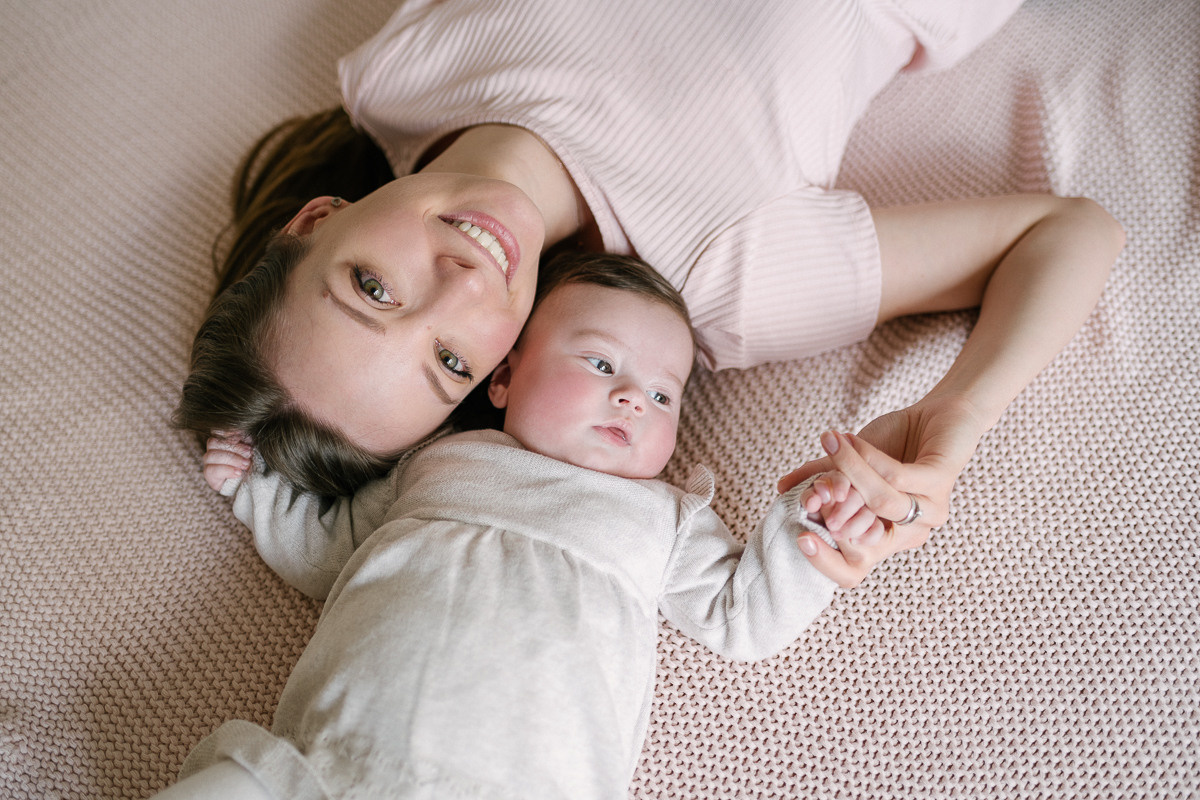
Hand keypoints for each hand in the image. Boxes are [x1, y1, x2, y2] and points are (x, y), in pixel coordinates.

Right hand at [202, 431, 253, 491]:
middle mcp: (212, 449)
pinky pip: (212, 470)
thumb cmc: (252, 462)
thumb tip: (244, 432)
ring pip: (212, 455)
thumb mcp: (252, 449)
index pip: (217, 430)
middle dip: (234, 447)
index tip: (241, 436)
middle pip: (213, 442)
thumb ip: (247, 439)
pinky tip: (238, 473)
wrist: (251, 482)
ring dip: (232, 459)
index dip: (227, 432)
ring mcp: (208, 461)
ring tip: (246, 464)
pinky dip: (227, 470)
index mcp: (222, 439)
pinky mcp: (209, 475)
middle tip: (249, 453)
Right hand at [782, 393, 989, 585]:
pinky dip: (868, 457)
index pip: (854, 568)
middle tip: (808, 494)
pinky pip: (897, 476)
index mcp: (887, 536)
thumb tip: (782, 488)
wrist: (938, 414)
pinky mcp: (942, 482)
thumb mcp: (850, 464)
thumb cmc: (895, 443)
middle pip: (866, 539)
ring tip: (830, 446)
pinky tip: (850, 439)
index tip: (800, 539)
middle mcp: (911, 531)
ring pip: (880, 501)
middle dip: (832, 512)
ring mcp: (930, 509)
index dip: (826, 561)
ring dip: (851, 473)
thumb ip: (821, 477)